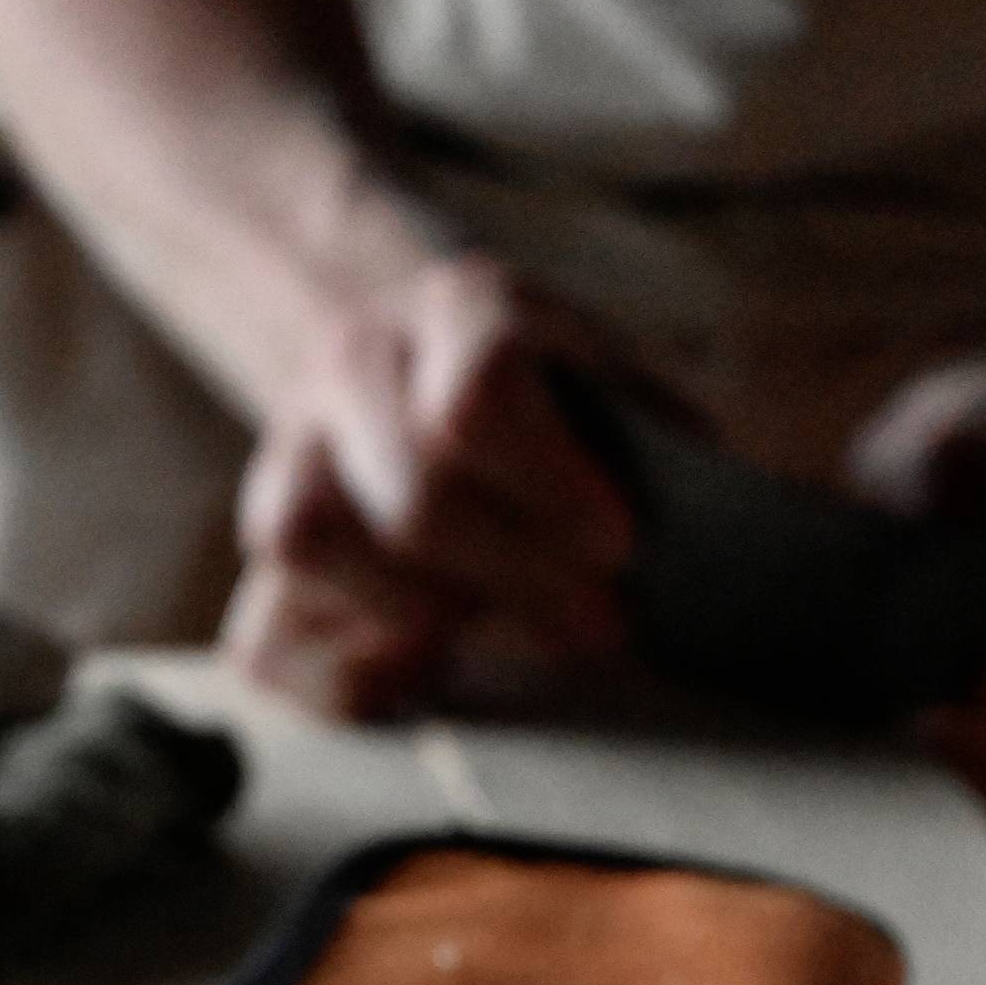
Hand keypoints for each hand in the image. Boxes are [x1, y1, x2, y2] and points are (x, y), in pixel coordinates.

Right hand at [221, 254, 636, 719]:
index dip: (551, 485)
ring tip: (507, 634)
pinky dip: (345, 676)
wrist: (416, 359)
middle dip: (518, 581)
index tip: (620, 546)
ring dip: (424, 615)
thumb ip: (660, 444)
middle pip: (411, 496)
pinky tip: (426, 666)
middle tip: (596, 626)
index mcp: (457, 308)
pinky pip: (263, 641)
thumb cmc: (550, 398)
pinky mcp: (258, 555)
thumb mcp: (615, 380)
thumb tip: (726, 542)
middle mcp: (351, 366)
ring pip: (308, 545)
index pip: (476, 398)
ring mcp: (284, 454)